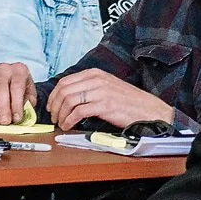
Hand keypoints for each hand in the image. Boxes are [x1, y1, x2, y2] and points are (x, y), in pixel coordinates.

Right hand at [0, 62, 38, 124]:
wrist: (12, 76)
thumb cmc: (21, 85)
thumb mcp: (30, 92)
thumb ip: (27, 103)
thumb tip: (22, 116)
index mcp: (19, 70)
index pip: (17, 87)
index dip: (16, 104)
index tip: (16, 118)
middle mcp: (3, 70)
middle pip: (0, 90)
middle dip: (2, 109)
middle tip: (5, 122)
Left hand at [47, 68, 173, 133]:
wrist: (149, 109)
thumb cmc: (128, 101)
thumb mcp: (108, 87)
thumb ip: (90, 87)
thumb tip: (68, 98)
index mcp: (96, 74)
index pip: (65, 81)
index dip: (53, 95)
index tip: (51, 106)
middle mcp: (97, 80)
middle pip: (64, 90)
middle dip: (54, 106)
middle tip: (54, 117)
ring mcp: (101, 92)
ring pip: (68, 101)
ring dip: (61, 114)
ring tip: (61, 123)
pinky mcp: (104, 106)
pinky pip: (78, 112)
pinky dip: (69, 120)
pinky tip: (69, 126)